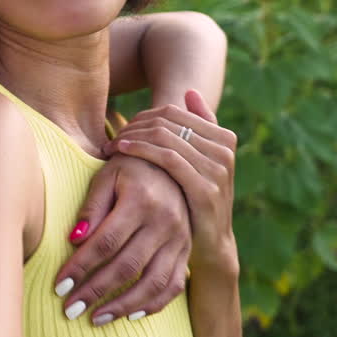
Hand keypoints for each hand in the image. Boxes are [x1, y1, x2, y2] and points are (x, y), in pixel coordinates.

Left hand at [55, 152, 192, 324]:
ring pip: (152, 282)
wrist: (170, 165)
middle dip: (95, 291)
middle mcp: (164, 222)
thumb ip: (91, 207)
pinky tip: (130, 315)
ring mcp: (180, 239)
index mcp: (141, 200)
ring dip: (122, 306)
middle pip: (126, 266)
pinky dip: (153, 304)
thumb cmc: (129, 169)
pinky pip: (173, 286)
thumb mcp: (106, 176)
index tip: (59, 285)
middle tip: (69, 309)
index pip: (106, 241)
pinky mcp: (187, 251)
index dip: (81, 266)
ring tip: (95, 319)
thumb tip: (74, 241)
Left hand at [106, 90, 237, 276]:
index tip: (122, 127)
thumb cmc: (194, 199)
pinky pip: (168, 157)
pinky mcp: (205, 189)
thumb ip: (198, 128)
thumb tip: (190, 92)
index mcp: (223, 137)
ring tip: (112, 145)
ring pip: (165, 136)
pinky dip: (140, 150)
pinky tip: (120, 151)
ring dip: (132, 136)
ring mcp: (217, 169)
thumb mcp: (198, 162)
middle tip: (113, 136)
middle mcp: (224, 150)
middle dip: (135, 125)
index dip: (143, 116)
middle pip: (167, 121)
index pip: (173, 111)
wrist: (209, 244)